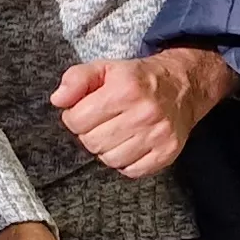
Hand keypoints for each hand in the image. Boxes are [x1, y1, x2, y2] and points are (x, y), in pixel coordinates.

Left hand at [52, 46, 235, 176]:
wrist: (182, 87)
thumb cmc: (136, 79)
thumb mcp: (104, 68)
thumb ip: (76, 79)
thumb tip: (58, 100)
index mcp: (125, 89)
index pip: (77, 120)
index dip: (75, 117)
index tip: (84, 111)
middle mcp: (144, 113)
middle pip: (92, 142)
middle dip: (90, 133)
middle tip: (101, 122)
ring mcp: (158, 135)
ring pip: (110, 160)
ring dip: (106, 149)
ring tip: (115, 133)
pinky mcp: (167, 153)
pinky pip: (131, 171)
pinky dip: (125, 162)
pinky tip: (129, 145)